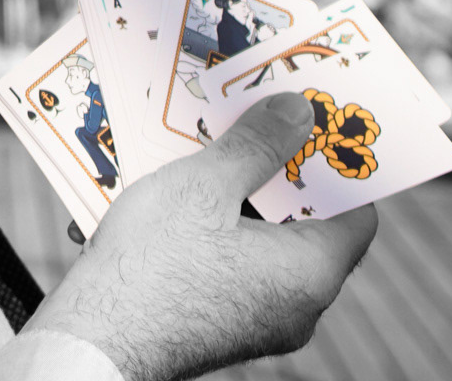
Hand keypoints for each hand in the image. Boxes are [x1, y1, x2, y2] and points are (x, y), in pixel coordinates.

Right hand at [27, 94, 377, 380]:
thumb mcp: (205, 184)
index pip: (357, 213)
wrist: (94, 339)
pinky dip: (202, 227)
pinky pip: (226, 263)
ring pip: (256, 240)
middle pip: (300, 222)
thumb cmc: (153, 262)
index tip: (311, 124)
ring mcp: (255, 320)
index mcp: (309, 275)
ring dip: (226, 194)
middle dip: (268, 168)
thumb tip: (300, 113)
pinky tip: (155, 199)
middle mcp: (294, 307)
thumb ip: (257, 145)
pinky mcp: (217, 324)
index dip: (336, 164)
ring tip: (185, 153)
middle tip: (243, 123)